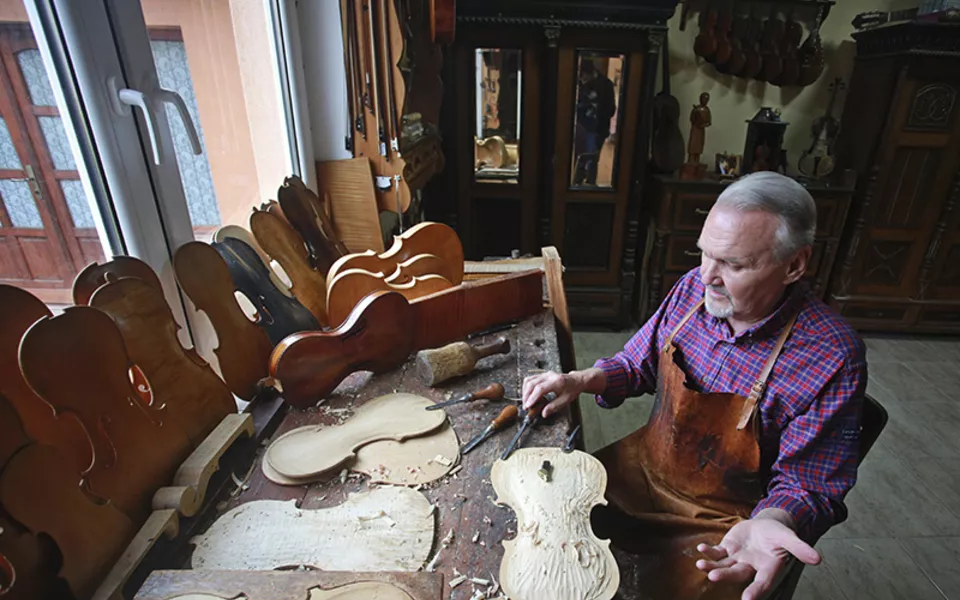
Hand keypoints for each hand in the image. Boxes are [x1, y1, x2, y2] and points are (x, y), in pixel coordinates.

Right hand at [521, 368, 604, 417]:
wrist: (576, 381)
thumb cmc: (572, 390)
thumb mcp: (565, 400)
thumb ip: (554, 407)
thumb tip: (543, 413)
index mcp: (557, 381)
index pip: (540, 388)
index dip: (532, 398)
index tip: (528, 406)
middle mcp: (549, 376)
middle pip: (532, 384)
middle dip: (526, 396)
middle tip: (526, 407)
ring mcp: (545, 374)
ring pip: (529, 380)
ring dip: (525, 392)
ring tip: (527, 402)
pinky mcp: (542, 374)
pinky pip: (530, 379)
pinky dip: (527, 388)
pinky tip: (529, 395)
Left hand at [695, 510, 820, 599]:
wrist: (767, 525)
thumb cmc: (780, 535)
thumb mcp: (790, 538)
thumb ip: (800, 549)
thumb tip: (818, 559)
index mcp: (769, 569)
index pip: (762, 583)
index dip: (756, 591)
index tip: (747, 599)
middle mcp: (752, 567)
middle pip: (738, 575)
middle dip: (726, 576)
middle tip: (714, 578)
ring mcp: (738, 559)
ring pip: (724, 566)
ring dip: (711, 567)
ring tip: (700, 566)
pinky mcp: (728, 549)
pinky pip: (716, 552)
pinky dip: (708, 552)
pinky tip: (700, 549)